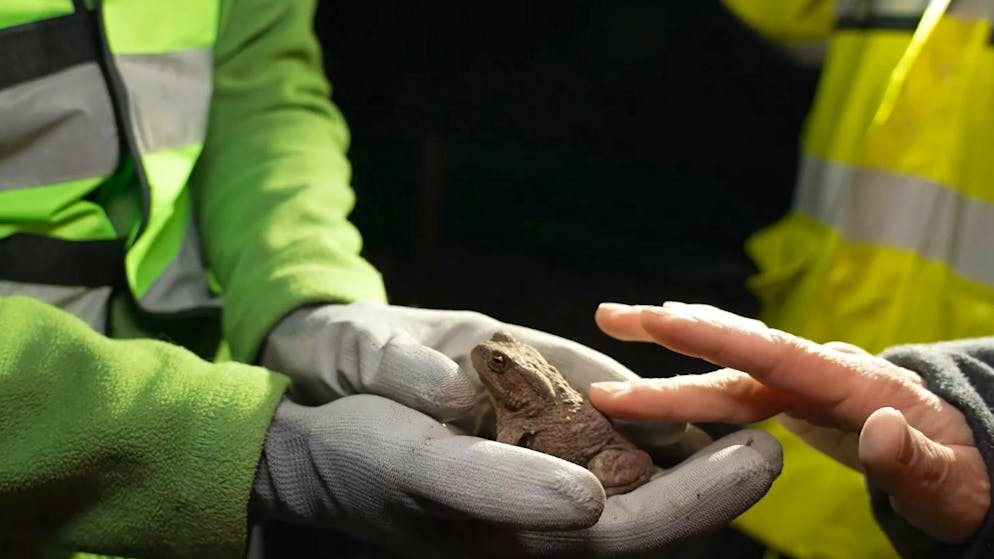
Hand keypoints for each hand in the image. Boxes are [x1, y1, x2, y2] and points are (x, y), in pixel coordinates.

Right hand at [254, 301, 783, 556]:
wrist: (311, 442)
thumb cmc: (359, 461)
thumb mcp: (420, 467)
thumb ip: (503, 491)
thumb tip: (591, 502)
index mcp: (528, 541)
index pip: (635, 529)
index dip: (703, 497)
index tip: (766, 455)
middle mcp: (544, 520)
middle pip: (648, 504)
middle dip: (711, 472)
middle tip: (778, 429)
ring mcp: (536, 486)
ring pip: (629, 472)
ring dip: (681, 444)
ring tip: (743, 403)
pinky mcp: (521, 452)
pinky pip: (591, 439)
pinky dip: (633, 420)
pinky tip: (668, 395)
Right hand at [590, 302, 989, 543]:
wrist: (968, 460)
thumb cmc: (964, 474)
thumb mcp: (951, 482)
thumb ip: (915, 460)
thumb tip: (876, 429)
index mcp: (852, 384)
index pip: (772, 353)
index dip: (715, 336)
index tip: (662, 317)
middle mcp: (820, 372)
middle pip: (737, 349)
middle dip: (671, 331)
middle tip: (610, 315)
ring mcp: (805, 384)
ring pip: (728, 365)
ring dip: (671, 347)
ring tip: (617, 325)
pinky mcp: (795, 399)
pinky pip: (737, 382)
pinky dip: (696, 369)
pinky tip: (667, 361)